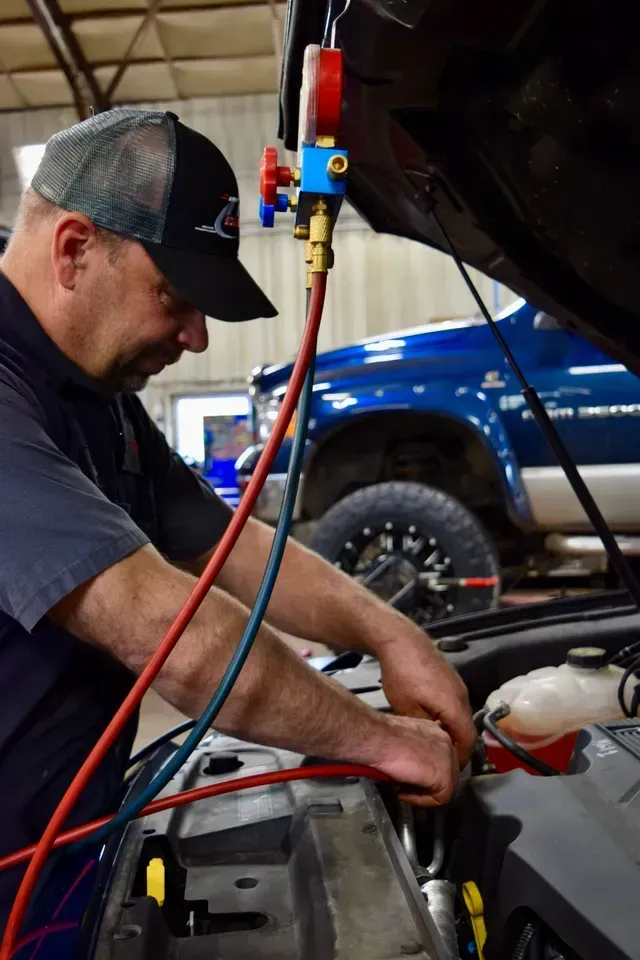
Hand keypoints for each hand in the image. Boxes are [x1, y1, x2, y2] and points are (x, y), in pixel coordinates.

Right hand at [370, 714, 459, 805]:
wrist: (378, 738)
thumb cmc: (381, 736)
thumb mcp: (403, 738)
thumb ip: (415, 749)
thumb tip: (413, 765)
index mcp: (436, 731)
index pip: (442, 757)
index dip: (428, 771)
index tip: (411, 776)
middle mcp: (446, 742)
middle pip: (449, 771)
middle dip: (431, 784)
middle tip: (409, 787)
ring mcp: (448, 758)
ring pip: (448, 786)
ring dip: (427, 793)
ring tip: (406, 792)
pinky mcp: (444, 775)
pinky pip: (441, 797)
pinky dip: (423, 801)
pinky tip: (405, 794)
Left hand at [378, 625, 475, 764]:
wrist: (400, 640)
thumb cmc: (402, 671)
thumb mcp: (407, 708)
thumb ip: (424, 730)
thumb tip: (431, 744)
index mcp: (455, 706)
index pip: (468, 741)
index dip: (461, 759)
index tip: (450, 769)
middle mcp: (462, 694)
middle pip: (467, 728)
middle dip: (457, 745)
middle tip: (442, 758)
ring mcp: (457, 684)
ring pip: (461, 714)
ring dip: (452, 728)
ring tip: (435, 739)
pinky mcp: (450, 677)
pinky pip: (455, 702)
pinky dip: (448, 714)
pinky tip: (431, 716)